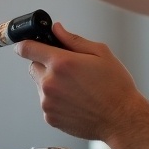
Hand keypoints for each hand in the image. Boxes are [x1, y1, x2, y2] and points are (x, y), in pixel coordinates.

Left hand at [16, 22, 141, 141]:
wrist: (121, 119)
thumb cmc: (115, 87)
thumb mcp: (100, 53)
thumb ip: (73, 40)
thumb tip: (57, 29)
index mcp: (61, 63)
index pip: (26, 48)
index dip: (26, 43)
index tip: (29, 44)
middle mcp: (50, 83)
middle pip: (33, 66)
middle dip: (46, 63)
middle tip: (68, 69)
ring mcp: (48, 102)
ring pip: (40, 85)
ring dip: (52, 82)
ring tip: (76, 87)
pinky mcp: (50, 117)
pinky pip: (47, 102)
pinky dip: (56, 100)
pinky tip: (76, 100)